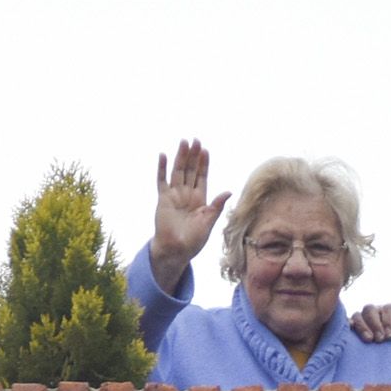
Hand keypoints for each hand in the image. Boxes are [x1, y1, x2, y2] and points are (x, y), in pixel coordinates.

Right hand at [149, 139, 231, 292]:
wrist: (176, 250)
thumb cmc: (193, 240)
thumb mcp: (208, 222)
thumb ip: (216, 206)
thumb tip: (228, 191)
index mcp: (200, 199)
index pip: (202, 176)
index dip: (203, 163)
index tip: (205, 150)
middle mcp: (187, 194)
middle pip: (190, 170)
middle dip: (193, 155)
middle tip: (195, 140)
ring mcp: (174, 195)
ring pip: (178, 172)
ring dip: (180, 157)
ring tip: (183, 142)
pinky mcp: (163, 199)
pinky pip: (162, 181)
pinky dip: (162, 168)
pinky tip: (163, 156)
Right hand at [350, 303, 390, 351]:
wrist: (390, 362)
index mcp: (390, 312)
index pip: (389, 308)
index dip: (389, 320)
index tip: (390, 336)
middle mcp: (375, 312)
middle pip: (370, 309)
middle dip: (375, 324)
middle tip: (380, 340)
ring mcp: (361, 319)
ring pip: (358, 315)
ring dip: (362, 326)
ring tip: (369, 340)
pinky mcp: (351, 328)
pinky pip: (346, 323)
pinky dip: (349, 327)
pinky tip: (352, 336)